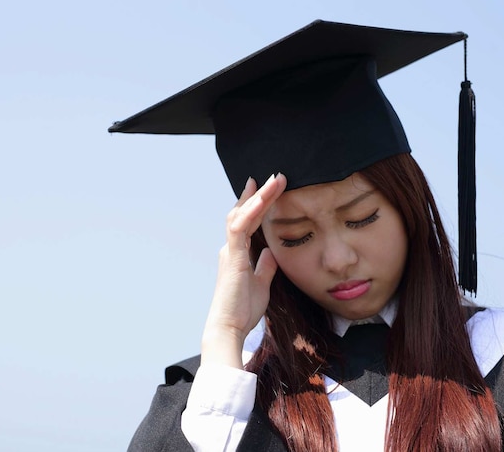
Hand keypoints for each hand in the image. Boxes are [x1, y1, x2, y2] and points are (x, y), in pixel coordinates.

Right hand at [201, 173, 286, 368]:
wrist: (228, 327)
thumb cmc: (242, 310)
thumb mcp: (261, 285)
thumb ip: (265, 267)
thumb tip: (270, 252)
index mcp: (237, 254)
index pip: (248, 223)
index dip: (257, 204)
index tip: (266, 187)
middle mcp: (231, 248)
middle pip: (244, 213)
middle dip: (259, 194)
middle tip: (275, 176)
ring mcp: (230, 251)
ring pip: (242, 215)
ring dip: (258, 196)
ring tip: (274, 180)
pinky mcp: (232, 257)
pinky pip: (240, 228)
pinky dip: (250, 212)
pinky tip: (261, 199)